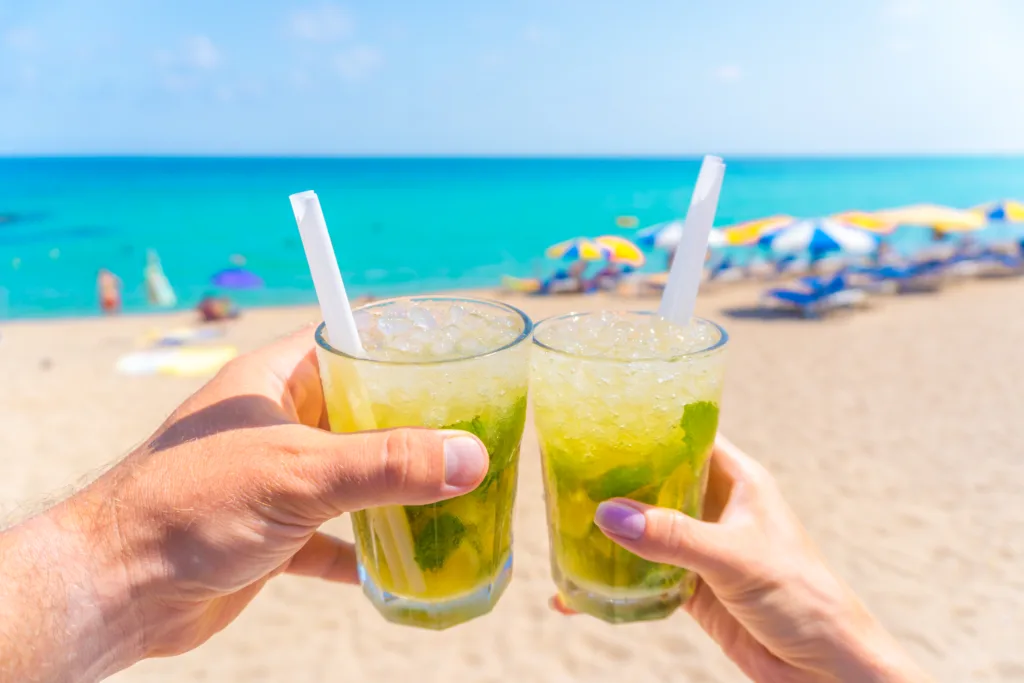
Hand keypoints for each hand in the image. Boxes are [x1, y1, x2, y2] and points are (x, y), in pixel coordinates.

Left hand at [4, 327, 489, 680]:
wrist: (116, 590)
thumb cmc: (188, 506)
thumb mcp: (298, 472)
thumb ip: (387, 463)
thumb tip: (471, 457)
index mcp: (274, 380)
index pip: (349, 343)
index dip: (400, 349)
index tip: (456, 363)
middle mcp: (277, 423)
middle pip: (360, 414)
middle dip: (412, 429)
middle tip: (471, 437)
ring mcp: (274, 479)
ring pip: (350, 477)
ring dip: (393, 493)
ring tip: (452, 499)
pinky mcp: (271, 533)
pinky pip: (332, 536)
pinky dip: (363, 549)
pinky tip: (399, 566)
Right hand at [568, 437, 930, 682]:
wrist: (827, 669)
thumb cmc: (805, 596)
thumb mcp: (736, 558)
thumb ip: (673, 536)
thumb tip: (608, 514)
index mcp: (736, 479)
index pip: (685, 435)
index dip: (646, 425)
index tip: (599, 422)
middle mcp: (716, 506)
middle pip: (655, 481)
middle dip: (614, 480)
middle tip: (563, 475)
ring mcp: (701, 547)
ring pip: (645, 528)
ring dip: (609, 532)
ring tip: (560, 528)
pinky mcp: (692, 587)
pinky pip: (644, 575)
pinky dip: (614, 582)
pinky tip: (576, 593)